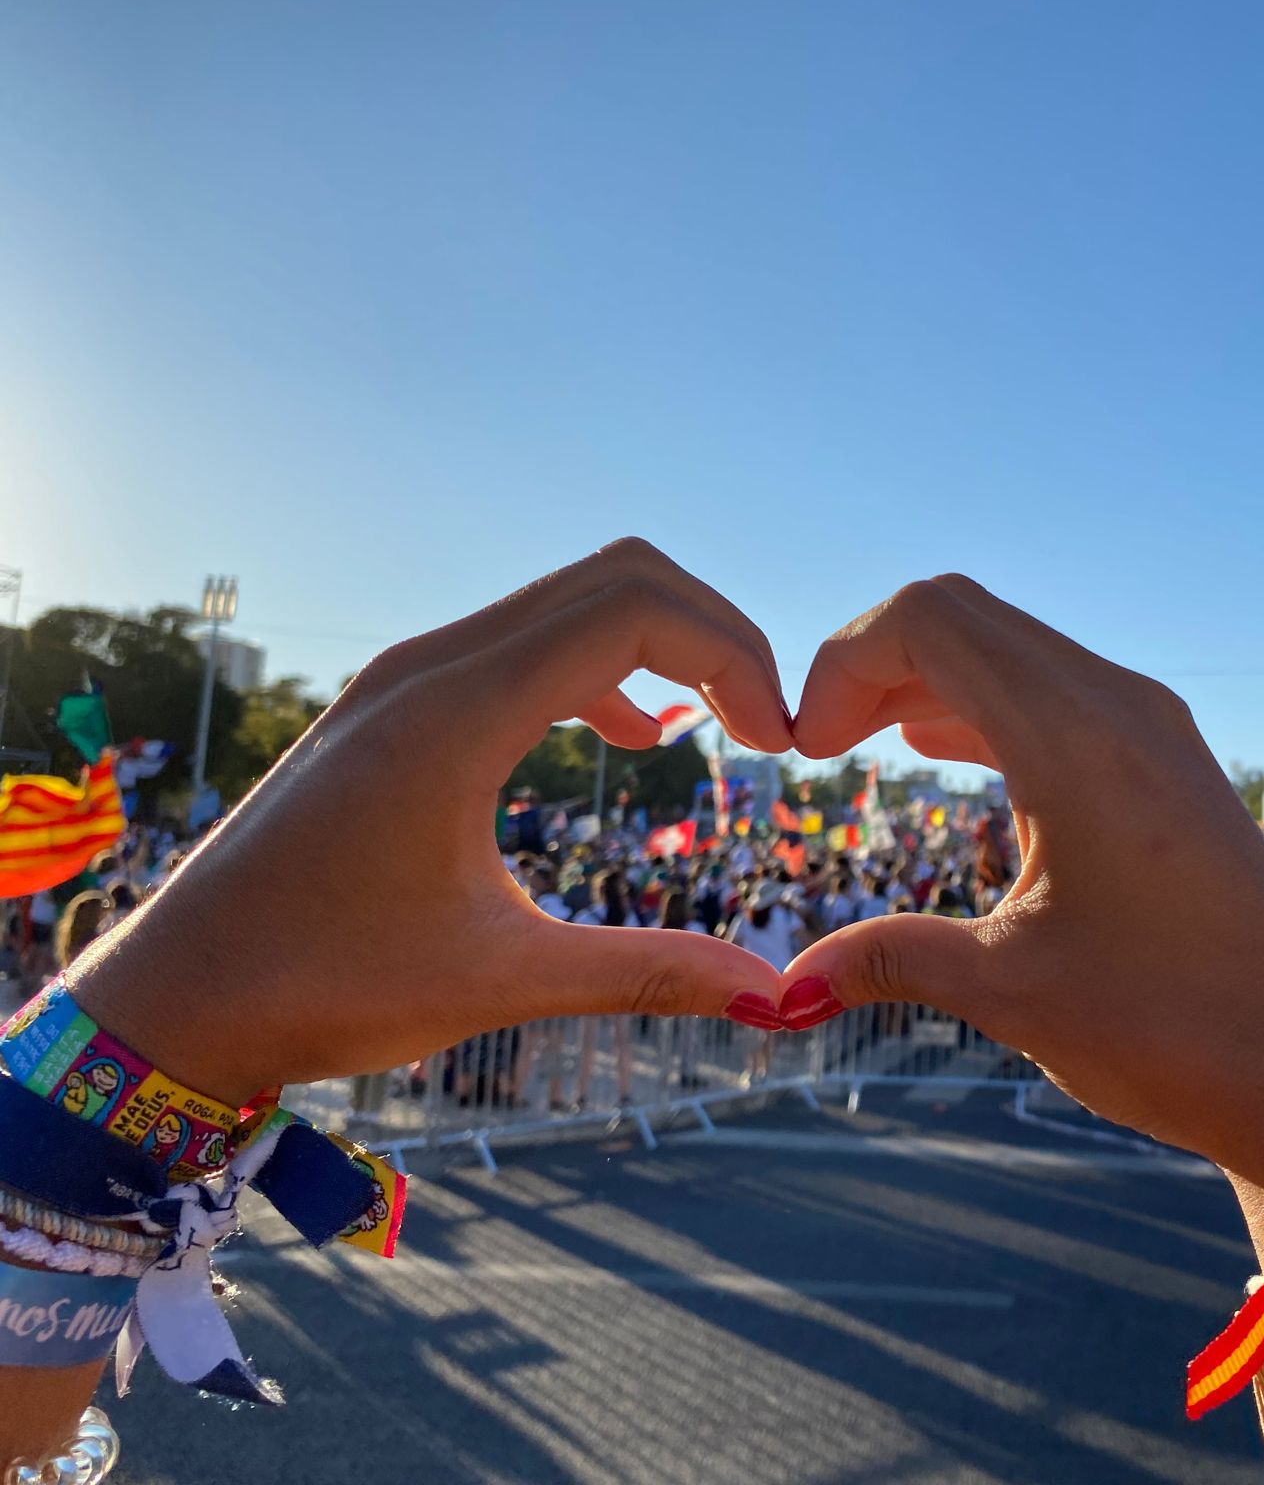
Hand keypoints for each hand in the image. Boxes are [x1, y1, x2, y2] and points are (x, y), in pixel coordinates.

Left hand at [68, 539, 795, 1102]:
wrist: (173, 998)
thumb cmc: (319, 988)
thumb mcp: (498, 982)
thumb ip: (646, 973)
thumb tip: (777, 998)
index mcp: (456, 713)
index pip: (634, 609)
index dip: (734, 655)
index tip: (777, 745)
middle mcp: (431, 667)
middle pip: (616, 577)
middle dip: (715, 635)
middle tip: (764, 727)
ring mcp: (408, 677)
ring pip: (571, 600)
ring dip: (662, 645)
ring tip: (718, 731)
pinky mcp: (398, 704)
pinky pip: (528, 640)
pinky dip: (605, 665)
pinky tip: (632, 737)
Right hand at [784, 575, 1263, 1203]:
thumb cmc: (1174, 1033)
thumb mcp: (1012, 991)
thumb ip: (889, 960)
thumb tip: (782, 992)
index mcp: (1077, 740)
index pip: (928, 620)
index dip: (842, 665)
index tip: (807, 755)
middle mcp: (1122, 708)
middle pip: (965, 616)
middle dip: (874, 665)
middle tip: (824, 749)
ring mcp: (1156, 730)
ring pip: (1015, 649)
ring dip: (930, 683)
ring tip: (866, 749)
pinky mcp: (1173, 764)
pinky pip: (1059, 692)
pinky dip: (988, 707)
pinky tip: (951, 758)